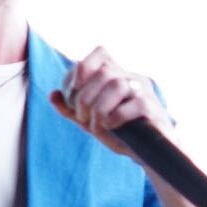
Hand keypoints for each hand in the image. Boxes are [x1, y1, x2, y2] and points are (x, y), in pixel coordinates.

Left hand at [50, 45, 172, 159]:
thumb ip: (69, 108)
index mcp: (117, 75)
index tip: (71, 94)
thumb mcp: (89, 121)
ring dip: (99, 107)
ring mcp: (144, 92)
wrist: (148, 154)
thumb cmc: (120, 133)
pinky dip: (116, 117)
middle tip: (81, 116)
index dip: (81, 69)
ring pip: (118, 84)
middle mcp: (132, 78)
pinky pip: (135, 104)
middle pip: (104, 71)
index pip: (100, 53)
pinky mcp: (153, 109)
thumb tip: (52, 94)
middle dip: (84, 96)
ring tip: (96, 124)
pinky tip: (111, 127)